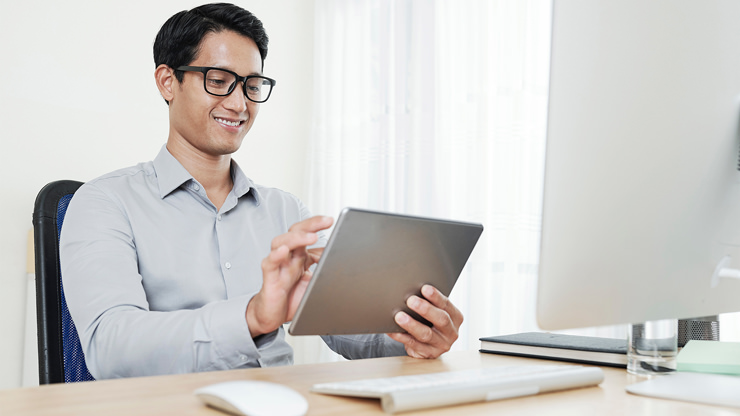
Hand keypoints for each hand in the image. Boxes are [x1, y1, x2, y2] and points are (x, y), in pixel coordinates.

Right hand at [246, 216, 332, 336]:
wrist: (272, 316)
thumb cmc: (291, 298)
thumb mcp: (314, 282)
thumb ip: (325, 270)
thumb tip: (342, 262)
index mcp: (300, 256)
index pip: (308, 234)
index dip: (319, 226)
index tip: (332, 221)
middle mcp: (288, 257)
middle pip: (295, 232)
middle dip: (311, 224)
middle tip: (326, 221)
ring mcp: (278, 266)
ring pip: (280, 243)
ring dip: (296, 238)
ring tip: (311, 236)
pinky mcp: (270, 278)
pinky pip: (269, 263)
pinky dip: (276, 256)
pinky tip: (283, 251)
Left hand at [387, 285, 462, 358]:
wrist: (427, 345)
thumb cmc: (429, 322)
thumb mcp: (434, 313)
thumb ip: (428, 304)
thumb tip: (411, 293)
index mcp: (455, 317)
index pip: (446, 305)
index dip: (436, 297)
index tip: (424, 288)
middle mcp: (451, 332)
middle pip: (441, 319)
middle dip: (425, 309)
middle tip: (411, 300)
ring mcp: (441, 345)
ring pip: (426, 334)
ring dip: (412, 324)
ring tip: (399, 316)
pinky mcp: (429, 354)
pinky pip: (414, 344)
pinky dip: (402, 336)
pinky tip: (393, 331)